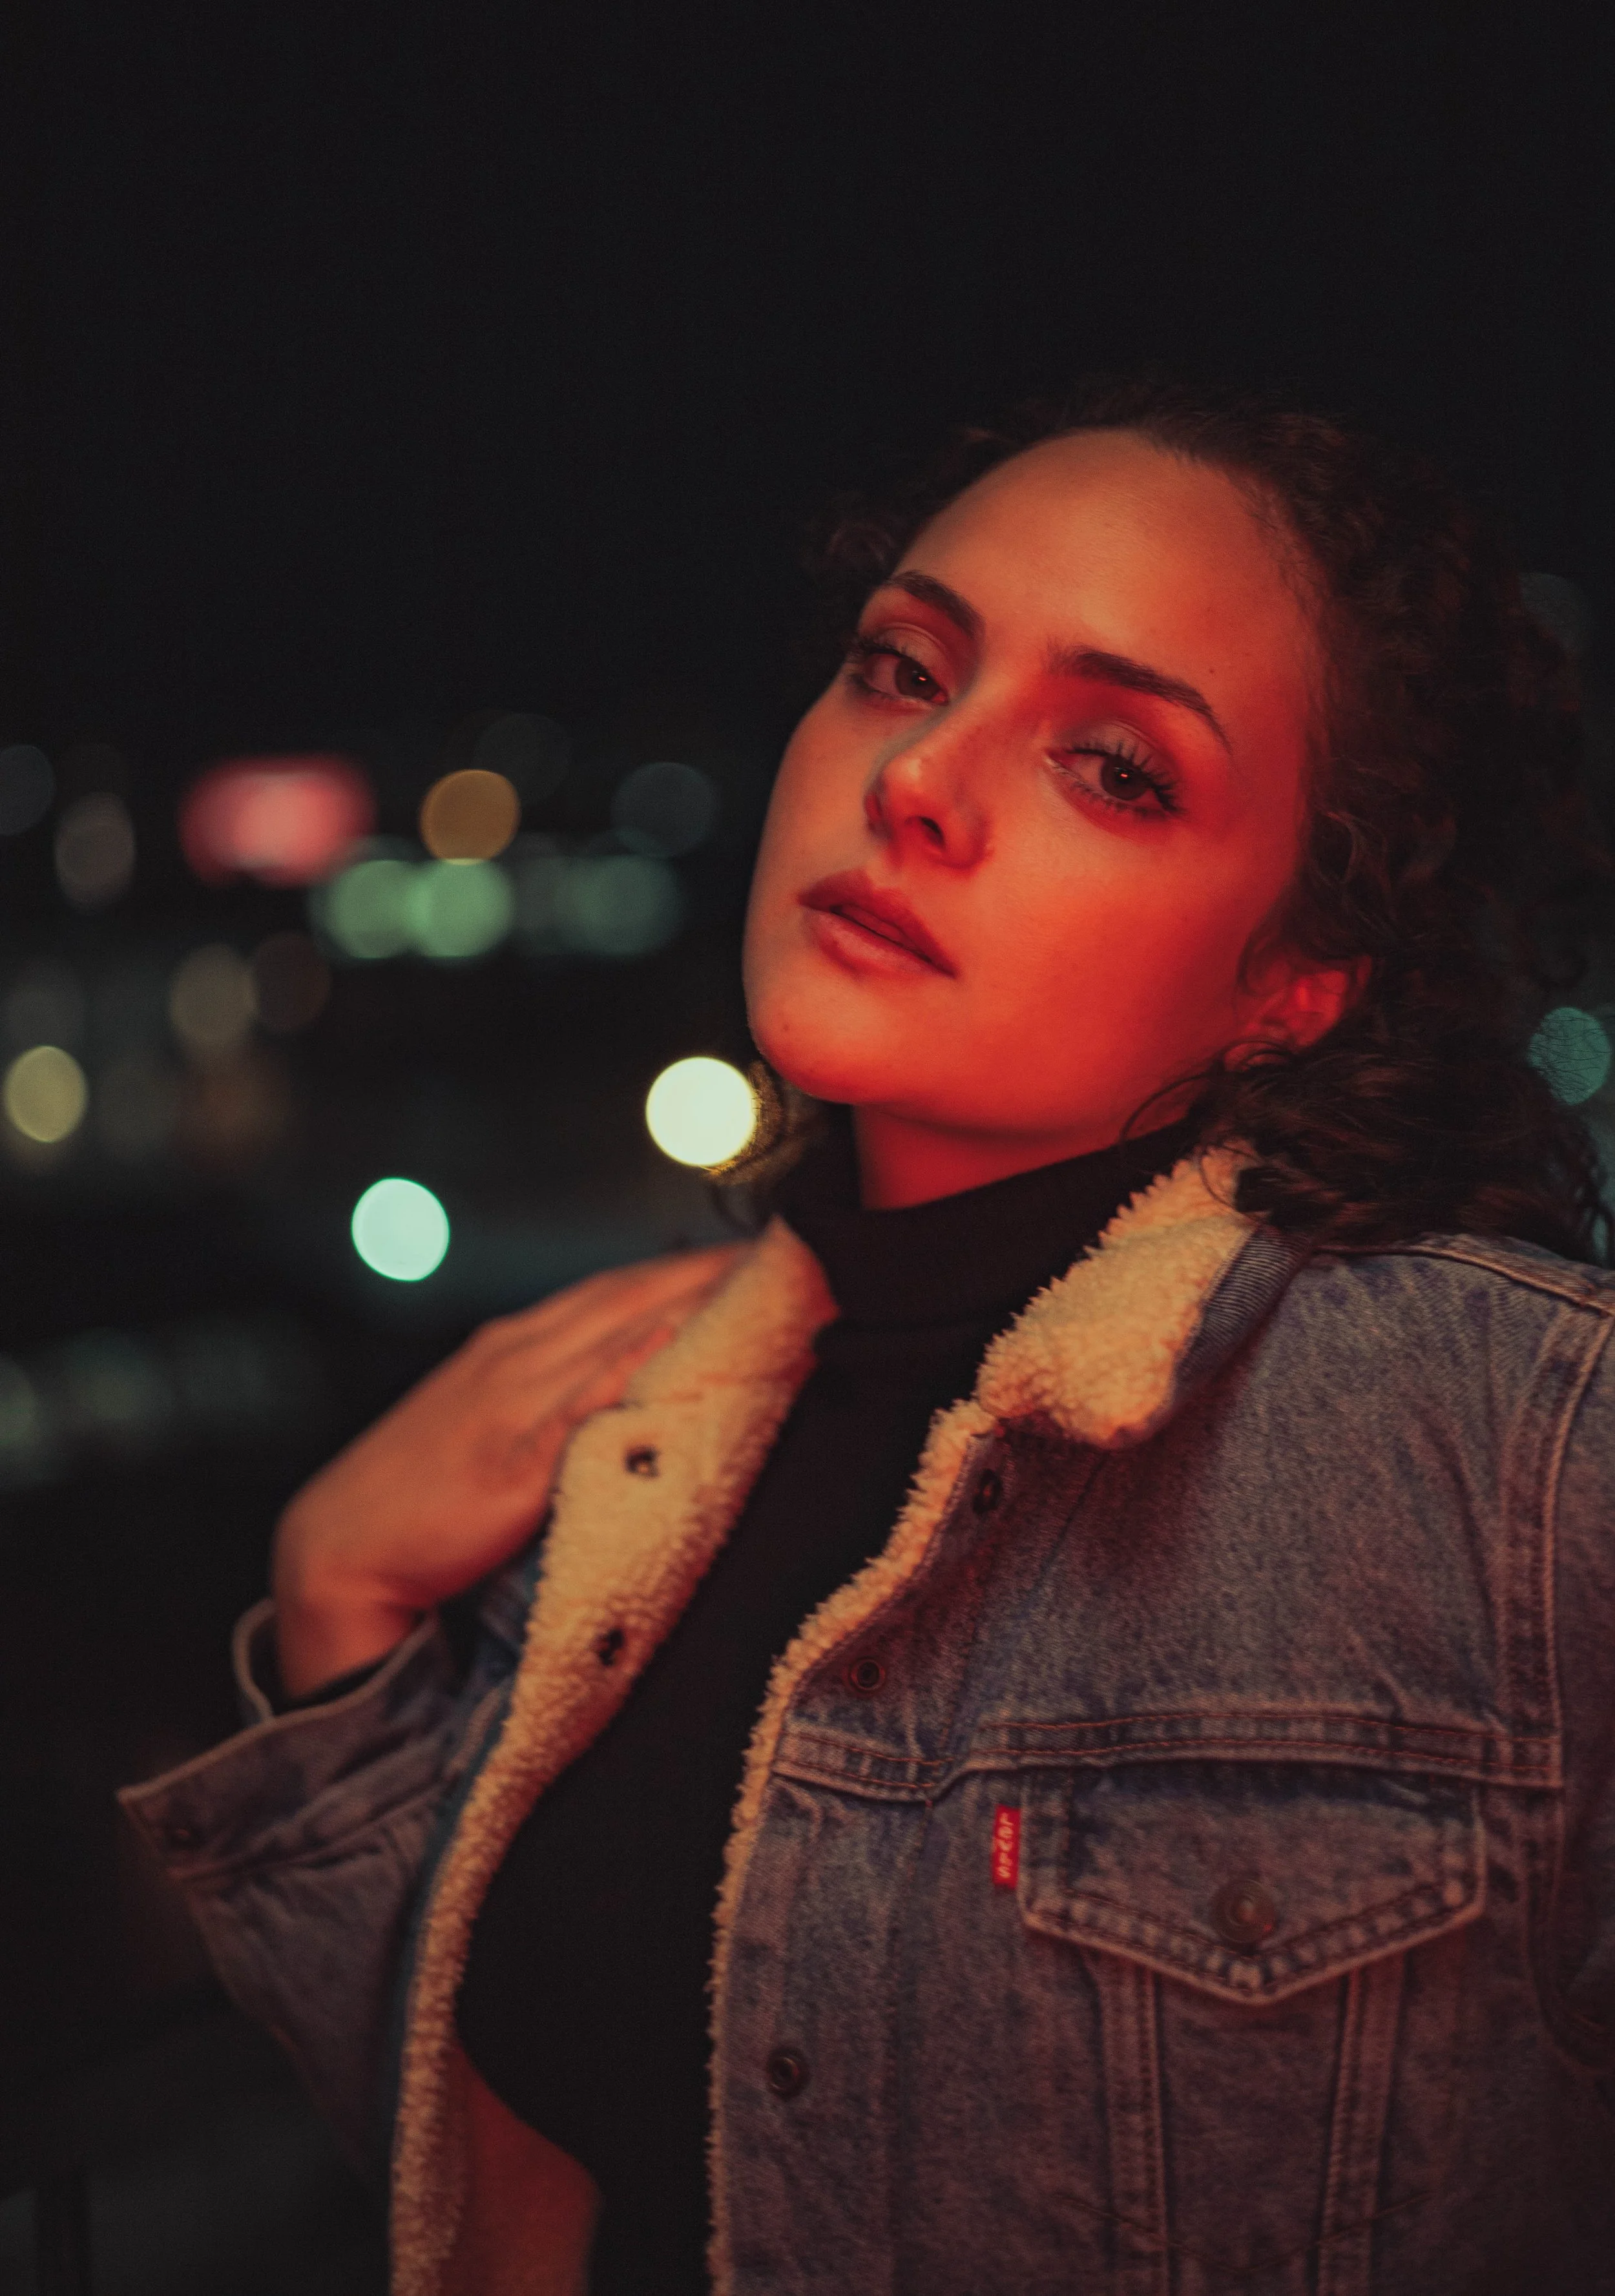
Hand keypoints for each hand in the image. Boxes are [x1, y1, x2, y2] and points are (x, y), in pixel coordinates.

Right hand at [272, 1244, 743, 1696]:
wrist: (338, 1547)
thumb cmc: (421, 1491)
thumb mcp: (491, 1420)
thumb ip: (555, 1391)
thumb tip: (633, 1374)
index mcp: (513, 1345)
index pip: (618, 1289)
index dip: (688, 1268)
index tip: (756, 1254)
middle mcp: (516, 1357)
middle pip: (628, 1298)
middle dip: (705, 1272)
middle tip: (784, 1255)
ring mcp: (511, 1403)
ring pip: (612, 1335)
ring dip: (685, 1303)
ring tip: (756, 1285)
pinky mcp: (510, 1461)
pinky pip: (576, 1409)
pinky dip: (621, 1368)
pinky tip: (666, 1343)